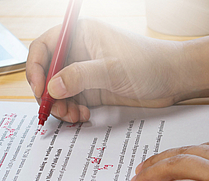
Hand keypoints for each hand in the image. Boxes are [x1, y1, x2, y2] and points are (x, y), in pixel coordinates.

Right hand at [26, 19, 186, 122]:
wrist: (173, 78)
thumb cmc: (149, 64)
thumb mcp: (112, 69)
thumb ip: (79, 76)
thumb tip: (51, 87)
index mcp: (81, 35)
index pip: (44, 47)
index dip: (35, 68)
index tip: (39, 90)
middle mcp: (80, 52)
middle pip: (48, 72)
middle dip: (48, 94)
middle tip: (56, 111)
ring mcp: (86, 72)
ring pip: (59, 90)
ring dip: (61, 106)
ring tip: (73, 117)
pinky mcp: (94, 88)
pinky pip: (73, 101)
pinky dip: (72, 111)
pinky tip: (82, 117)